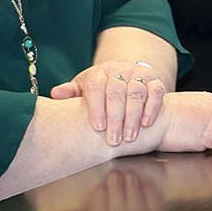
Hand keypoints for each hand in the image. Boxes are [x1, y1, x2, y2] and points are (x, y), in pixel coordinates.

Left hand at [51, 56, 170, 146]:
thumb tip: (55, 94)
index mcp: (99, 72)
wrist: (128, 78)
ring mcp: (139, 74)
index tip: (98, 127)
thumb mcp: (85, 89)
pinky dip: (152, 108)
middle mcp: (120, 70)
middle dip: (115, 118)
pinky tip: (145, 124)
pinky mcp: (155, 81)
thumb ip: (71, 93)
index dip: (97, 107)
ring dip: (133, 117)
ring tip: (129, 137)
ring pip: (137, 92)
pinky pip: (156, 92)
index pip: (96, 86)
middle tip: (113, 140)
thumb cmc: (102, 90)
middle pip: (117, 91)